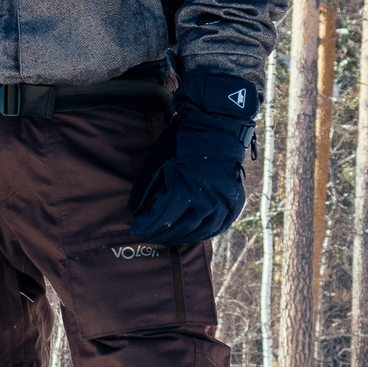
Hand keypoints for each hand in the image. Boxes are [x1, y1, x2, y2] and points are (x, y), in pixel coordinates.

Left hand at [128, 70, 258, 245]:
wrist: (217, 129)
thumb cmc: (183, 143)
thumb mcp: (157, 161)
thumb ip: (145, 188)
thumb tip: (134, 211)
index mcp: (185, 191)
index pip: (161, 219)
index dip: (146, 226)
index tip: (136, 227)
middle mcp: (206, 202)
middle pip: (179, 229)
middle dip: (160, 233)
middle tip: (149, 234)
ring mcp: (223, 205)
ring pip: (199, 232)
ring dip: (180, 237)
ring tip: (167, 236)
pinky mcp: (234, 203)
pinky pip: (219, 227)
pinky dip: (204, 233)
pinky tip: (192, 234)